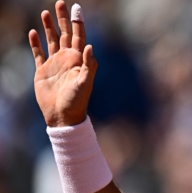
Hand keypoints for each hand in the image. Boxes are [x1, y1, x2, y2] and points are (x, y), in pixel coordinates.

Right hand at [29, 1, 96, 126]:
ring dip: (49, 27)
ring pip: (52, 40)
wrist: (63, 116)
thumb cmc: (77, 101)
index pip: (79, 36)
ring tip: (45, 13)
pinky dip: (35, 43)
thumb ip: (89, 65)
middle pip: (65, 34)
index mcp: (79, 60)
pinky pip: (38, 53)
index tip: (75, 7)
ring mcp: (55, 64)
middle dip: (62, 19)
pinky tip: (33, 32)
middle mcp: (67, 59)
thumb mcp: (85, 83)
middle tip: (60, 3)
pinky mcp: (43, 71)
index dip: (77, 22)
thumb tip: (90, 46)